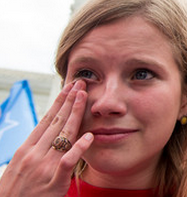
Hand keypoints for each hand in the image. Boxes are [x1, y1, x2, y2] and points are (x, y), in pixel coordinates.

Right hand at [0, 80, 92, 196]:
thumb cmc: (15, 193)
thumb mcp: (20, 168)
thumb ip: (34, 151)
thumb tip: (48, 135)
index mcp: (25, 150)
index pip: (45, 121)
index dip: (58, 103)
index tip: (68, 88)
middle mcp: (34, 155)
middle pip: (56, 123)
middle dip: (69, 101)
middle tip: (80, 84)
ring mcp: (44, 168)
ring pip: (63, 136)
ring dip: (75, 114)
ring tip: (85, 97)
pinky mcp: (53, 183)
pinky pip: (67, 162)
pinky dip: (78, 148)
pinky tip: (89, 137)